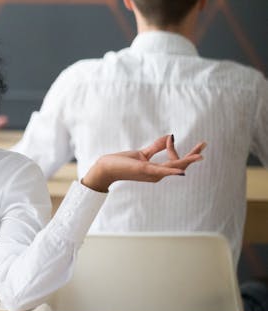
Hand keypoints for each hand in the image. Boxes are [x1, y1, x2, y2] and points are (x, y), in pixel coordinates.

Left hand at [81, 135, 205, 192]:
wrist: (106, 168)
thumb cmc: (122, 162)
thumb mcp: (143, 153)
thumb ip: (156, 147)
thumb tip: (170, 136)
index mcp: (157, 171)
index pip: (175, 161)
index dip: (174, 148)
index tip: (170, 137)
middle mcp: (157, 174)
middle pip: (179, 165)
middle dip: (192, 156)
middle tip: (204, 144)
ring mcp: (151, 173)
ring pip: (174, 166)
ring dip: (187, 160)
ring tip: (200, 155)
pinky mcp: (144, 169)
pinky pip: (161, 170)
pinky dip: (172, 170)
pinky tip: (182, 170)